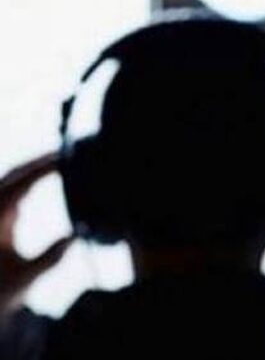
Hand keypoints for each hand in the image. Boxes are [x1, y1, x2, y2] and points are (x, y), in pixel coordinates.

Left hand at [0, 153, 72, 315]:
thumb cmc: (2, 291)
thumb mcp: (27, 276)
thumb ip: (52, 256)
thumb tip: (77, 234)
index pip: (19, 185)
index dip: (41, 168)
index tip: (64, 158)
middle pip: (14, 175)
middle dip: (39, 162)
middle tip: (67, 152)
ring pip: (12, 180)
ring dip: (35, 169)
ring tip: (61, 161)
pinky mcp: (0, 219)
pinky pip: (14, 190)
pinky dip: (32, 180)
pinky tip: (50, 176)